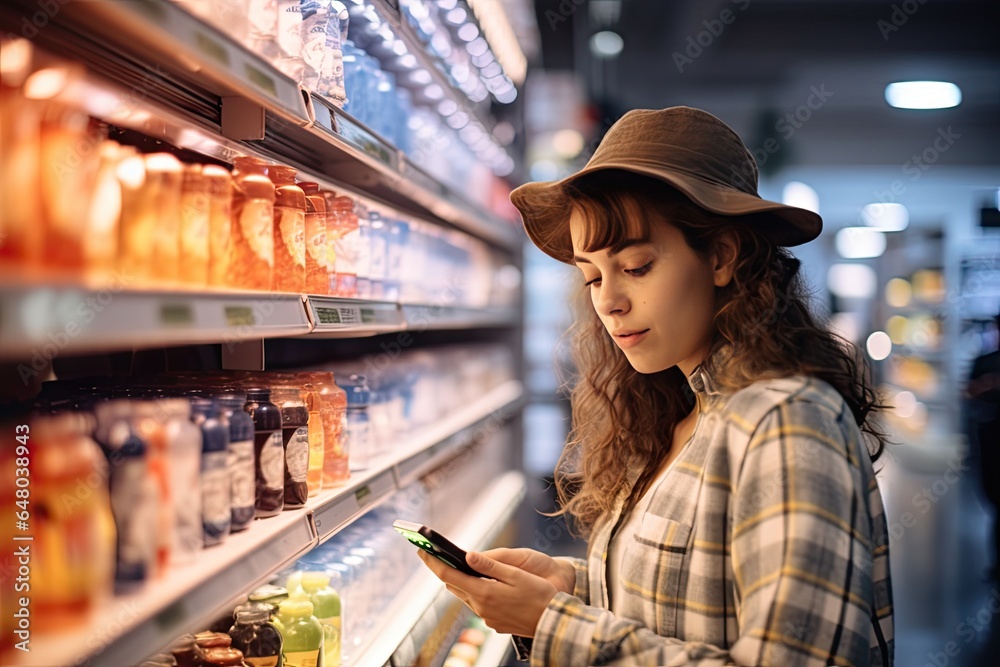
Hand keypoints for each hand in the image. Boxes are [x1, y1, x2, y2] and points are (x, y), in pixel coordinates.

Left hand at [417, 549, 561, 636]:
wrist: (555, 622)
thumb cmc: (540, 594)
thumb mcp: (516, 574)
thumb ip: (490, 565)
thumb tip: (467, 555)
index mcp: (484, 592)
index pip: (449, 575)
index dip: (433, 562)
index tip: (421, 550)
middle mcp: (481, 607)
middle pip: (454, 586)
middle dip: (443, 569)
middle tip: (432, 554)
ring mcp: (487, 617)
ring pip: (466, 595)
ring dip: (459, 581)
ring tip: (454, 565)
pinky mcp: (494, 622)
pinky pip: (478, 604)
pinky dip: (474, 591)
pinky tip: (479, 582)